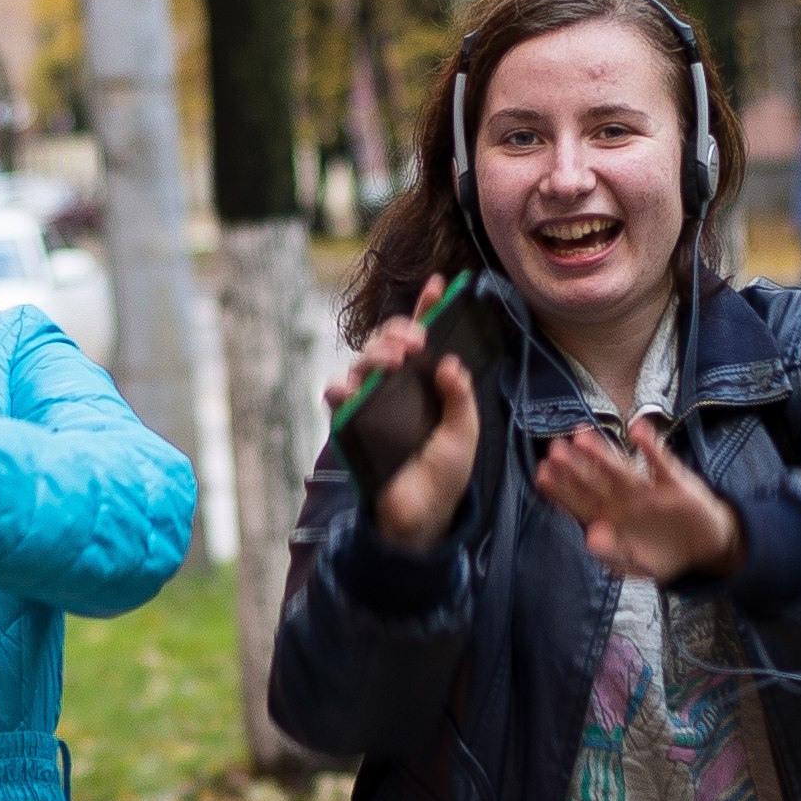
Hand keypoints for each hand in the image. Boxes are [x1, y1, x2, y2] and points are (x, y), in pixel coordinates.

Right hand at [323, 275, 479, 552]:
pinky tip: (348, 388)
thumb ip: (460, 397)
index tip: (438, 285)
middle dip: (398, 332)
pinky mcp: (350, 424)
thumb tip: (451, 365)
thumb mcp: (464, 431)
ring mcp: (370, 403)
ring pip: (362, 362)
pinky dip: (339, 389)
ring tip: (394, 362)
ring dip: (375, 354)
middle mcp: (395, 386)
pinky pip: (337, 398)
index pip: (424, 337)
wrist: (423, 515)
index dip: (428, 309)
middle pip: (386, 342)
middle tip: (415, 342)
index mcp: (425, 382)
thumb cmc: (444, 473)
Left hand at [534, 417, 743, 582]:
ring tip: (583, 437)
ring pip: (621, 469)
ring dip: (603, 453)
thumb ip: (614, 554)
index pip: (579, 501)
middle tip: (555, 449)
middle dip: (574, 465)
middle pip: (594, 480)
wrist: (705, 549)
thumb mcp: (638, 564)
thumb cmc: (662, 554)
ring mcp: (647, 489)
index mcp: (609, 517)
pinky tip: (637, 431)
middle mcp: (623, 499)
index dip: (560, 488)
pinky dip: (650, 447)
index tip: (543, 473)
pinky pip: (661, 463)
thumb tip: (590, 540)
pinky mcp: (674, 483)